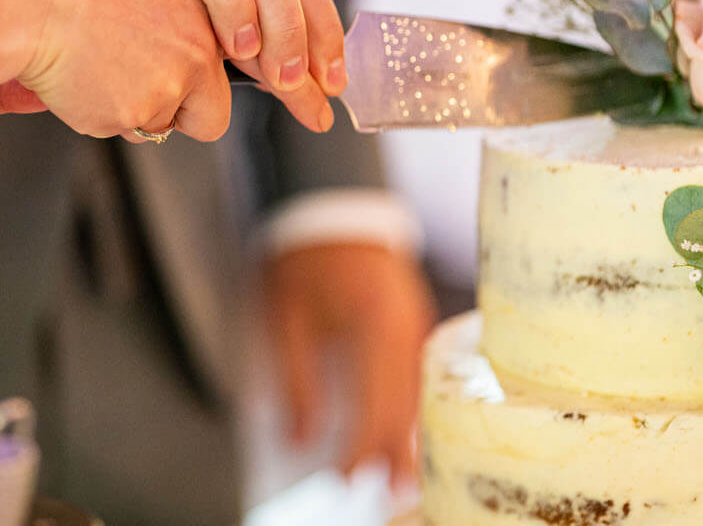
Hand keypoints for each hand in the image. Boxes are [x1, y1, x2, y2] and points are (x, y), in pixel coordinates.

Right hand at [19, 0, 232, 142]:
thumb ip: (180, 23)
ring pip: (154, 124)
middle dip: (180, 116)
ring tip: (94, 65)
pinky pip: (116, 128)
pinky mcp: (129, 113)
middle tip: (137, 91)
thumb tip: (190, 64)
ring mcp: (164, 87)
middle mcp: (196, 53)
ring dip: (129, 109)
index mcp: (207, 17)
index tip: (177, 82)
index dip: (200, 88)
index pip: (227, 76)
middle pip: (208, 118)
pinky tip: (77, 76)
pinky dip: (96, 112)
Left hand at [264, 241, 436, 486]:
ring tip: (399, 482)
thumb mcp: (286, 316)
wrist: (335, 207)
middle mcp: (405, 328)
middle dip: (394, 452)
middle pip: (405, 404)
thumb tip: (298, 440)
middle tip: (383, 495)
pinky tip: (405, 438)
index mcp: (374, 324)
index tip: (346, 480)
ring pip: (417, 393)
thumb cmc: (305, 258)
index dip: (363, 447)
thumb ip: (293, 380)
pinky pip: (416, 377)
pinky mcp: (413, 325)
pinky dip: (410, 410)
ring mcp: (415, 325)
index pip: (375, 402)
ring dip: (407, 436)